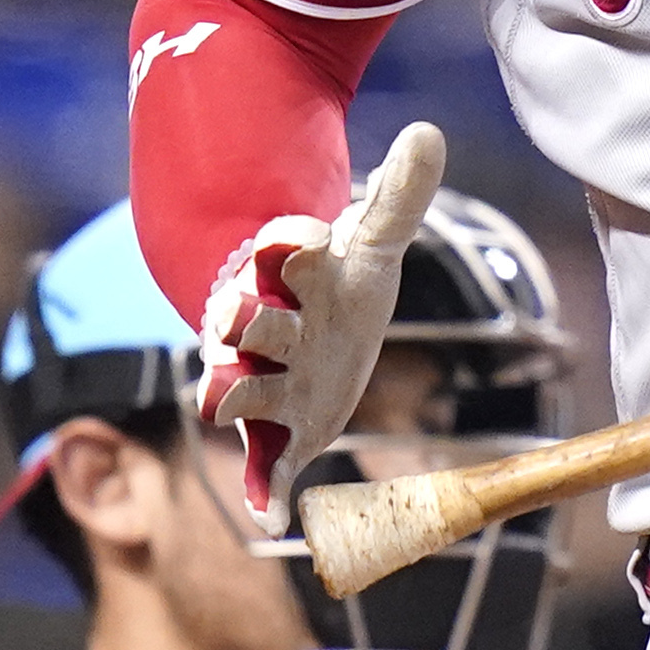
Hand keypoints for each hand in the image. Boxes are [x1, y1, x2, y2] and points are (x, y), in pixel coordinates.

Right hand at [195, 122, 445, 532]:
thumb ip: (399, 198)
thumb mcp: (372, 247)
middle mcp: (269, 328)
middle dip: (245, 321)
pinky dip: (262, 490)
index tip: (301, 238)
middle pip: (249, 321)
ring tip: (221, 402)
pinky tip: (269, 516)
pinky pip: (263, 464)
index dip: (288, 245)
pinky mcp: (278, 432)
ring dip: (230, 393)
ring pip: (238, 387)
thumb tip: (429, 132)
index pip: (282, 251)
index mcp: (292, 277)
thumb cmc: (336, 288)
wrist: (307, 337)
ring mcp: (267, 382)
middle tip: (240, 316)